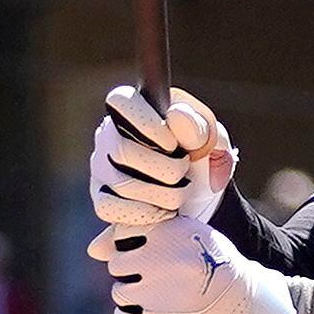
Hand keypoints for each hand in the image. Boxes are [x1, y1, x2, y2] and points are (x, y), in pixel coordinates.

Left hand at [90, 212, 297, 313]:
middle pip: (118, 263)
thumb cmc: (218, 273)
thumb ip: (147, 238)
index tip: (153, 257)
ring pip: (120, 292)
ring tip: (161, 301)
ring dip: (135, 299)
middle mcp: (166, 255)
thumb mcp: (193, 242)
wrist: (252, 311)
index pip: (124, 232)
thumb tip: (91, 249)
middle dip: (134, 274)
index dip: (133, 247)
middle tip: (160, 283)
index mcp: (173, 229)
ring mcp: (162, 289)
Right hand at [91, 84, 229, 235]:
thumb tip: (176, 116)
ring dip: (164, 194)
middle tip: (184, 170)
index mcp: (136, 109)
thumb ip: (200, 128)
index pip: (120, 100)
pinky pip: (110, 208)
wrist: (201, 200)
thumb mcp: (212, 142)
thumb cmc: (202, 159)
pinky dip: (145, 213)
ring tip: (181, 192)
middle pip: (121, 149)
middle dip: (166, 168)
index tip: (172, 142)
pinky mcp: (101, 199)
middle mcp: (110, 134)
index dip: (146, 123)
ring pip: (121, 183)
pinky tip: (163, 210)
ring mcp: (102, 168)